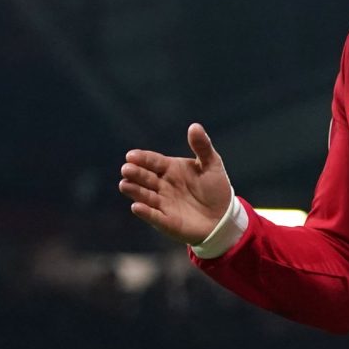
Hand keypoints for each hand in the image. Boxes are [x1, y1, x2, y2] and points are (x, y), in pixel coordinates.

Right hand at [119, 124, 235, 247]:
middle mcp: (162, 185)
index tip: (131, 155)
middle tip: (126, 169)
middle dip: (135, 173)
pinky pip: (154, 216)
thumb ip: (202, 146)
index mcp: (170, 169)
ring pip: (144, 196)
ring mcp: (162, 203)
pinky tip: (137, 207)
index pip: (153, 161)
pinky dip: (145, 212)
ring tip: (125, 184)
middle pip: (145, 177)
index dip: (142, 158)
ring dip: (135, 191)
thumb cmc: (215, 188)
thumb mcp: (211, 164)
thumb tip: (195, 126)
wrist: (224, 216)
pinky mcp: (166, 221)